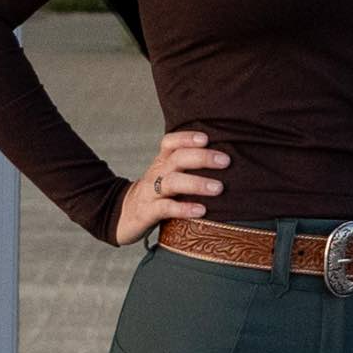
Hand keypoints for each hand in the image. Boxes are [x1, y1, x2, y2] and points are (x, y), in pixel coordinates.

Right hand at [113, 129, 228, 244]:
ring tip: (218, 188)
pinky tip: (202, 210)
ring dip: (197, 183)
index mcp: (162, 162)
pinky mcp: (147, 212)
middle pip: (177, 158)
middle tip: (226, 161)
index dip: (187, 137)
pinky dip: (184, 208)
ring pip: (172, 182)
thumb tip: (229, 160)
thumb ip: (189, 167)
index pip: (170, 142)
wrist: (124, 215)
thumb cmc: (157, 193)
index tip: (206, 138)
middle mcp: (156, 173)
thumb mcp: (168, 175)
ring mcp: (150, 192)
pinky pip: (165, 208)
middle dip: (202, 157)